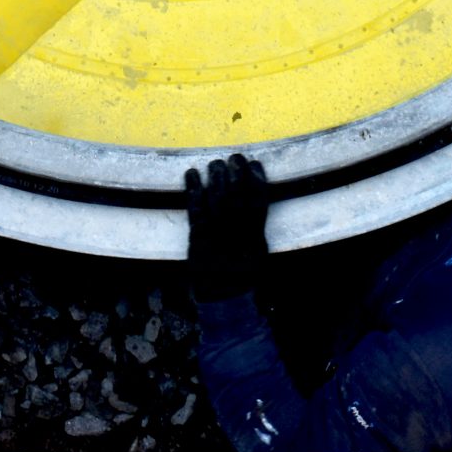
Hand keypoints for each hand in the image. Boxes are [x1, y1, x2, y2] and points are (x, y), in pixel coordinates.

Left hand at [184, 153, 270, 301]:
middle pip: (237, 193)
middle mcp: (237, 231)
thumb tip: (256, 199)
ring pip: (217, 197)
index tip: (255, 163)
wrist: (221, 295)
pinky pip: (195, 208)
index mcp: (255, 234)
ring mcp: (216, 232)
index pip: (259, 199)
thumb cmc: (244, 272)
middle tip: (235, 156)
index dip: (257, 178)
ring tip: (216, 163)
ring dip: (216, 176)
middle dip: (236, 171)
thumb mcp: (260, 251)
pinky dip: (193, 188)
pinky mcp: (197, 235)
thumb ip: (257, 227)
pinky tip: (191, 173)